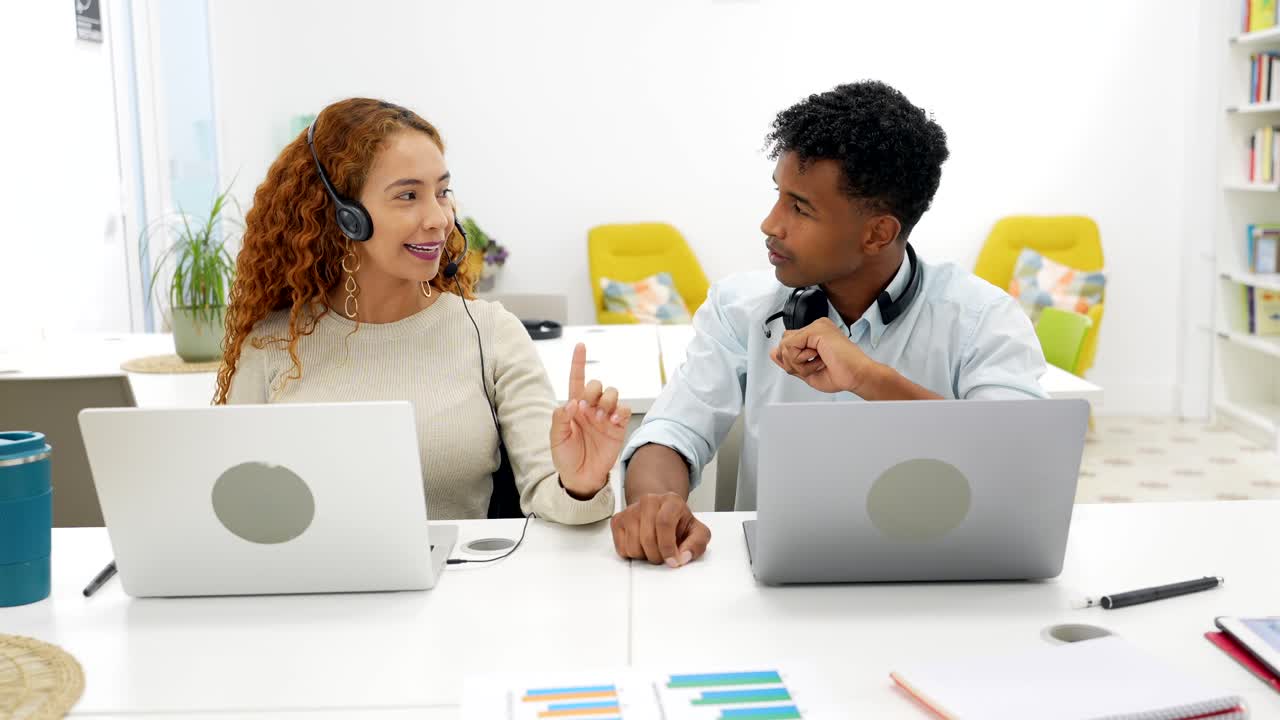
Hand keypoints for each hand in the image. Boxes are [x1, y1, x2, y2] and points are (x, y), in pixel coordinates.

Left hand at [550, 343, 631, 498]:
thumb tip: (571, 402)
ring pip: (612, 393)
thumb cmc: (566, 457)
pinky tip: (613, 420)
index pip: (576, 379)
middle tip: (587, 409)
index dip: (578, 362)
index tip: (580, 346)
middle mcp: (590, 407)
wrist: (581, 477)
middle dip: (593, 391)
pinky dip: (620, 410)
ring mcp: (605, 416)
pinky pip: (623, 408)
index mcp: (573, 407)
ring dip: (607, 400)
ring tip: (601, 417)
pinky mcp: (618, 426)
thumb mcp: (556, 438)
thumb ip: (560, 418)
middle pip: (596, 385)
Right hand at [611, 492, 710, 566]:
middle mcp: (649, 500)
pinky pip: (622, 548)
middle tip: (664, 557)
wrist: (660, 512)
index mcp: (671, 500)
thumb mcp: (697, 532)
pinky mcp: (618, 520)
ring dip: (645, 556)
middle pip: (647, 537)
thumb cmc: (679, 524)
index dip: (668, 547)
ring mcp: (631, 509)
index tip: (673, 561)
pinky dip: (633, 554)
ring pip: (633, 546)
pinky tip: (642, 546)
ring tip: (654, 549)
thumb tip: (683, 557)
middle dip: (657, 556)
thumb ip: (697, 544)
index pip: (664, 523)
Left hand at [769, 317, 880, 394]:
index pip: (788, 342)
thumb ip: (789, 361)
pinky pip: (791, 345)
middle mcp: (816, 328)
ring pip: (785, 344)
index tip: (809, 367)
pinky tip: (817, 359)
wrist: (856, 375)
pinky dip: (800, 359)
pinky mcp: (816, 329)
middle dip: (792, 362)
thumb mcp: (806, 370)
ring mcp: (817, 326)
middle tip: (813, 366)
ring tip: (817, 363)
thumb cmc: (840, 374)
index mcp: (815, 335)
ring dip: (797, 362)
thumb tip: (773, 353)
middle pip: (784, 342)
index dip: (791, 360)